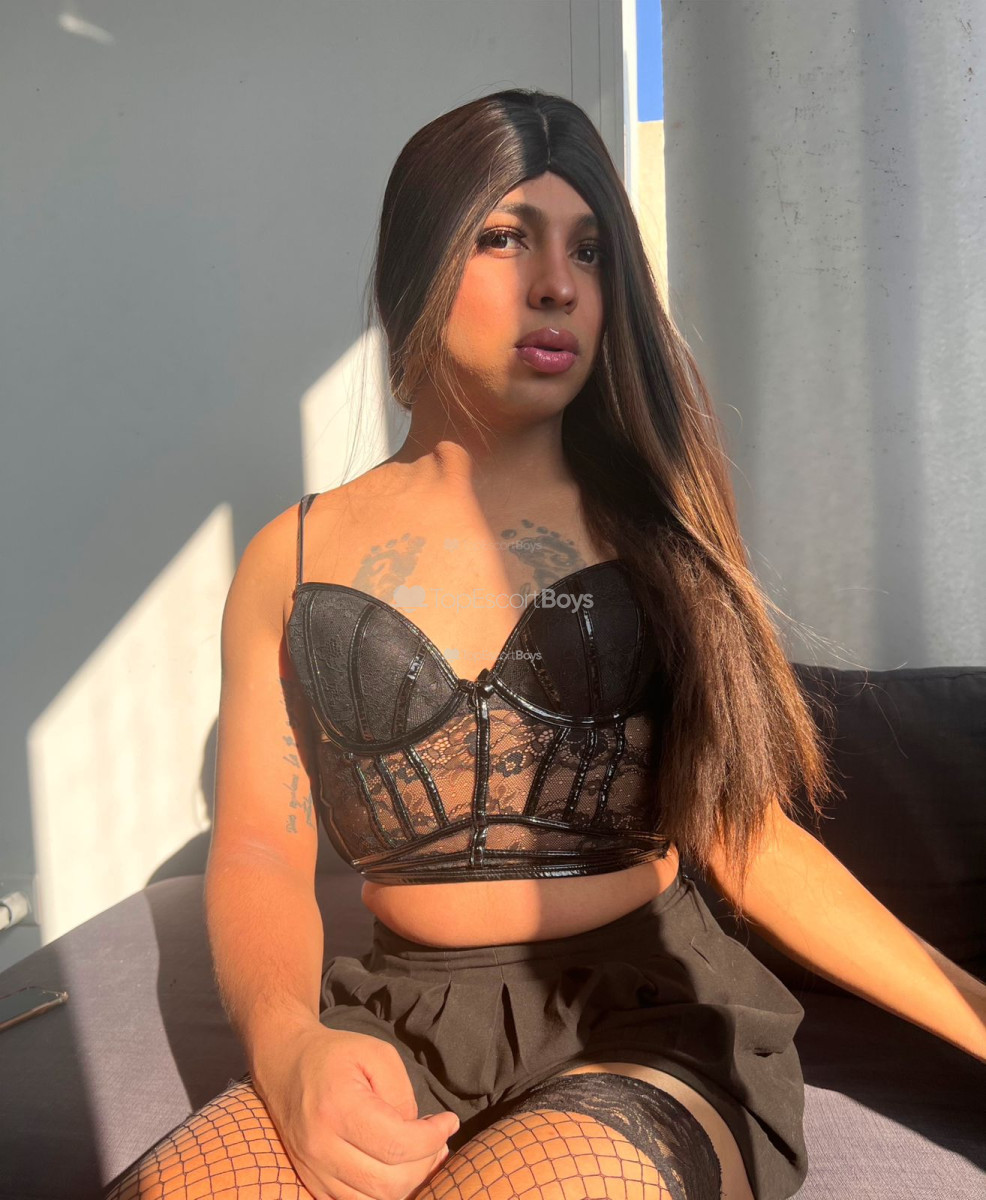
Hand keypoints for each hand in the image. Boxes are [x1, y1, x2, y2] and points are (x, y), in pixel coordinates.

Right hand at [253, 1022, 459, 1199]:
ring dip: (407, 1183)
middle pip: (388, 1183)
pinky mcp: (311, 1182)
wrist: (285, 1064)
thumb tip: (418, 1134)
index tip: (450, 1122)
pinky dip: (382, 1193)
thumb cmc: (336, 1055)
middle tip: (438, 1140)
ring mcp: (313, 1170)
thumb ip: (402, 1095)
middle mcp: (321, 1146)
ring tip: (420, 1154)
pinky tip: (395, 1167)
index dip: (432, 1139)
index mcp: (338, 1109)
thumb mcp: (377, 1054)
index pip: (397, 1146)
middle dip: (424, 1164)